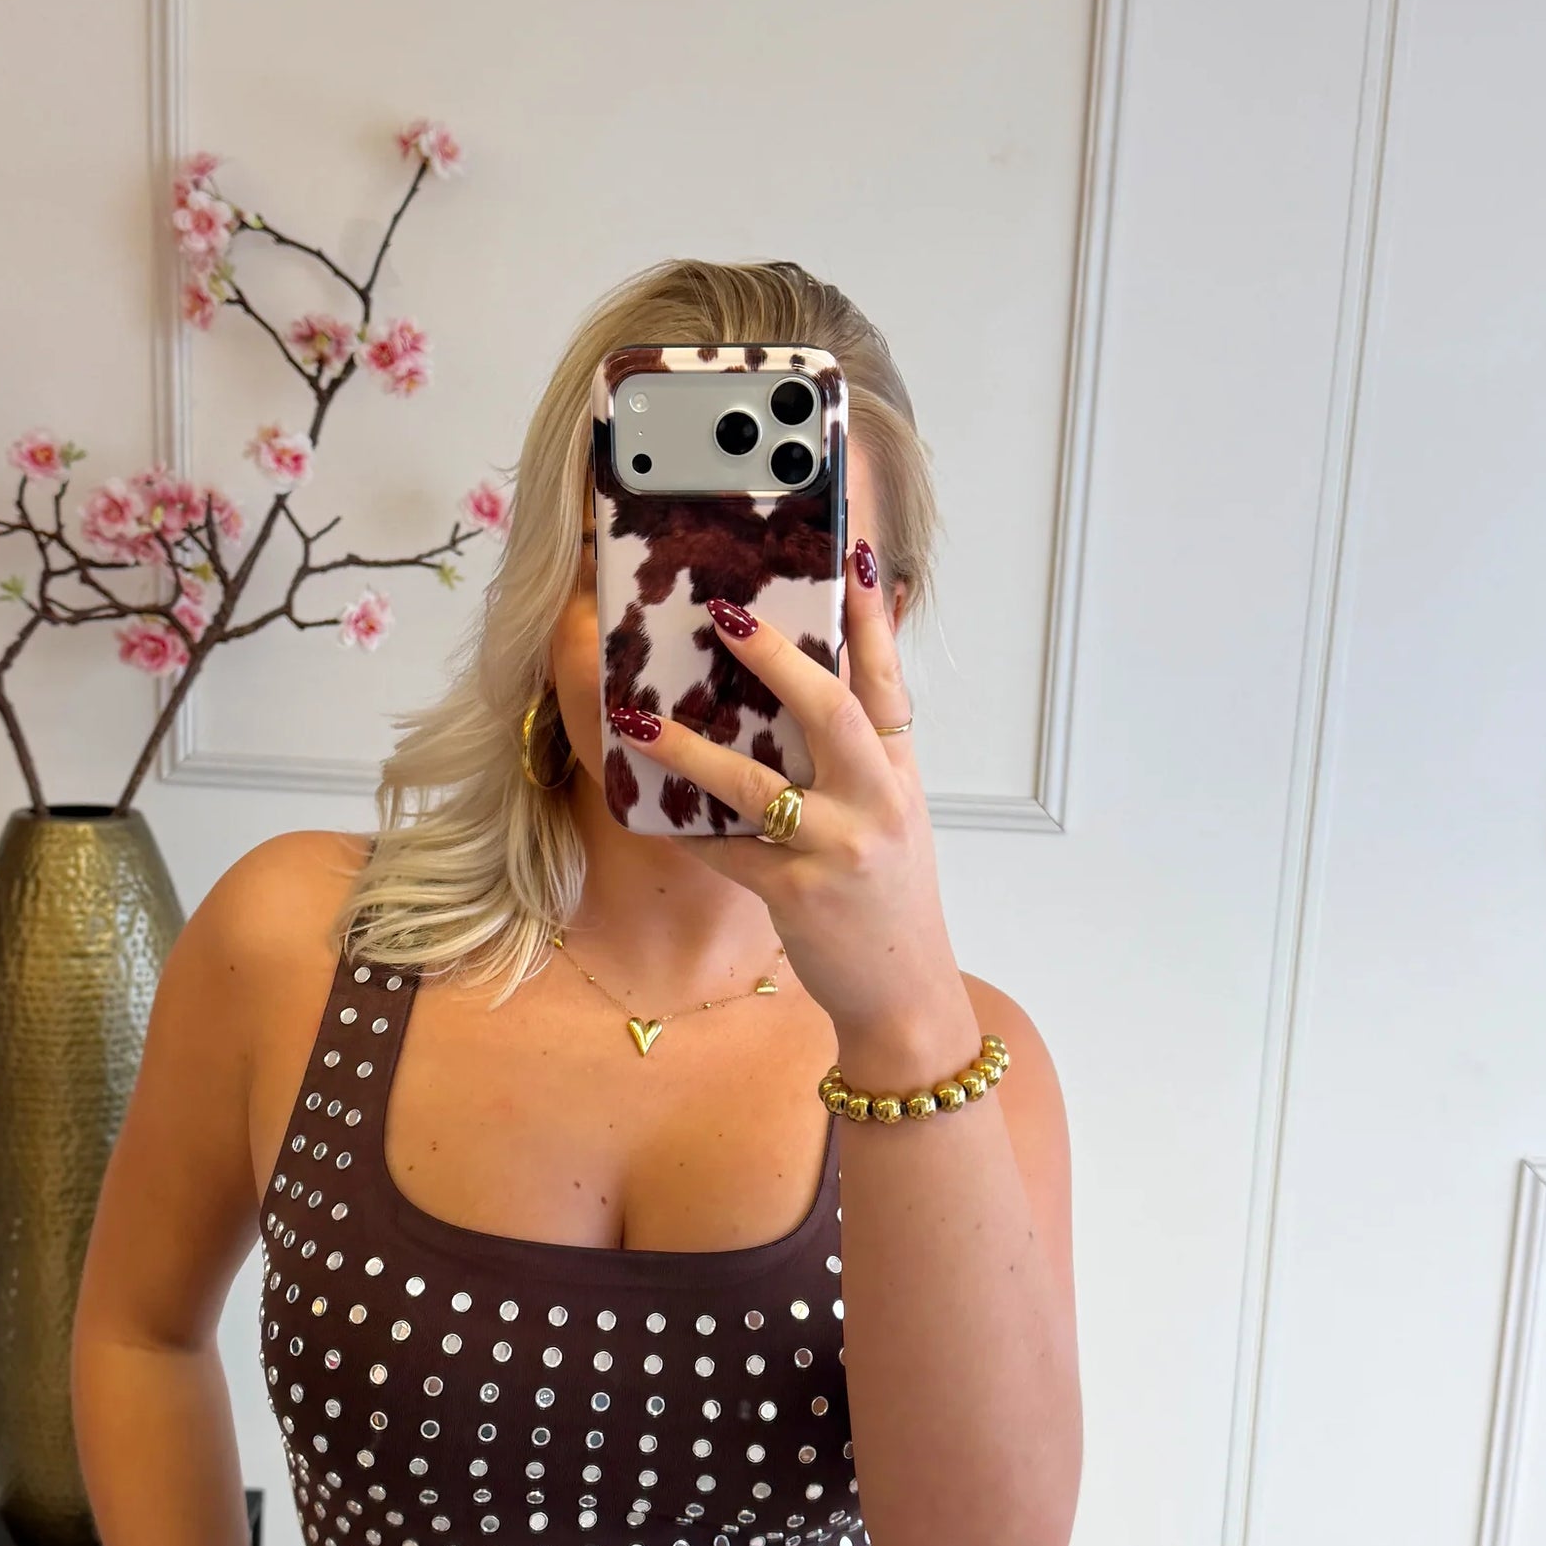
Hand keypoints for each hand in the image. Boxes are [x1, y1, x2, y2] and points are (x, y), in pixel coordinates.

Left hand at [612, 539, 964, 1049]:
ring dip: (691, 749)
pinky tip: (643, 806)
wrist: (904, 991)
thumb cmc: (887, 895)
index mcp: (897, 774)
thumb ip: (865, 752)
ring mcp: (837, 850)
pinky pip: (725, 851)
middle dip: (777, 659)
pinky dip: (684, 828)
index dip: (870, 618)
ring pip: (756, 785)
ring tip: (641, 719)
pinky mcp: (796, 895)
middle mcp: (876, 803)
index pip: (886, 682)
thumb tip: (818, 681)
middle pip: (830, 712)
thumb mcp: (894, 813)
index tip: (852, 554)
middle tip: (724, 614)